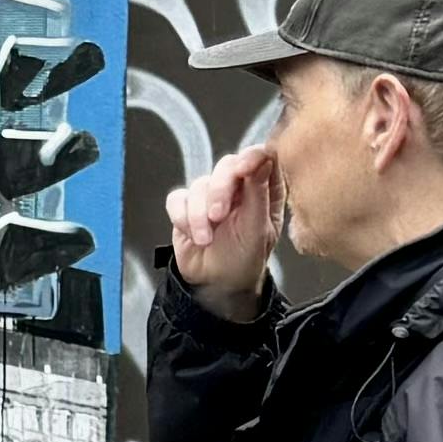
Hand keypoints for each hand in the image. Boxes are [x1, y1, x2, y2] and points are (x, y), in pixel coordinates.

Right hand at [165, 138, 285, 317]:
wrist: (216, 284)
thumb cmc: (245, 259)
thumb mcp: (258, 230)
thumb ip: (259, 193)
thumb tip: (264, 157)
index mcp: (264, 188)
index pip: (261, 157)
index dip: (252, 157)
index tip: (243, 169)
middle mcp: (238, 186)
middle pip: (226, 165)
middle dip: (218, 190)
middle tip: (218, 216)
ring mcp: (210, 194)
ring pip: (199, 184)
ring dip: (199, 214)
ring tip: (206, 239)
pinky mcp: (186, 205)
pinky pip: (178, 199)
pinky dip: (183, 218)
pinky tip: (193, 235)